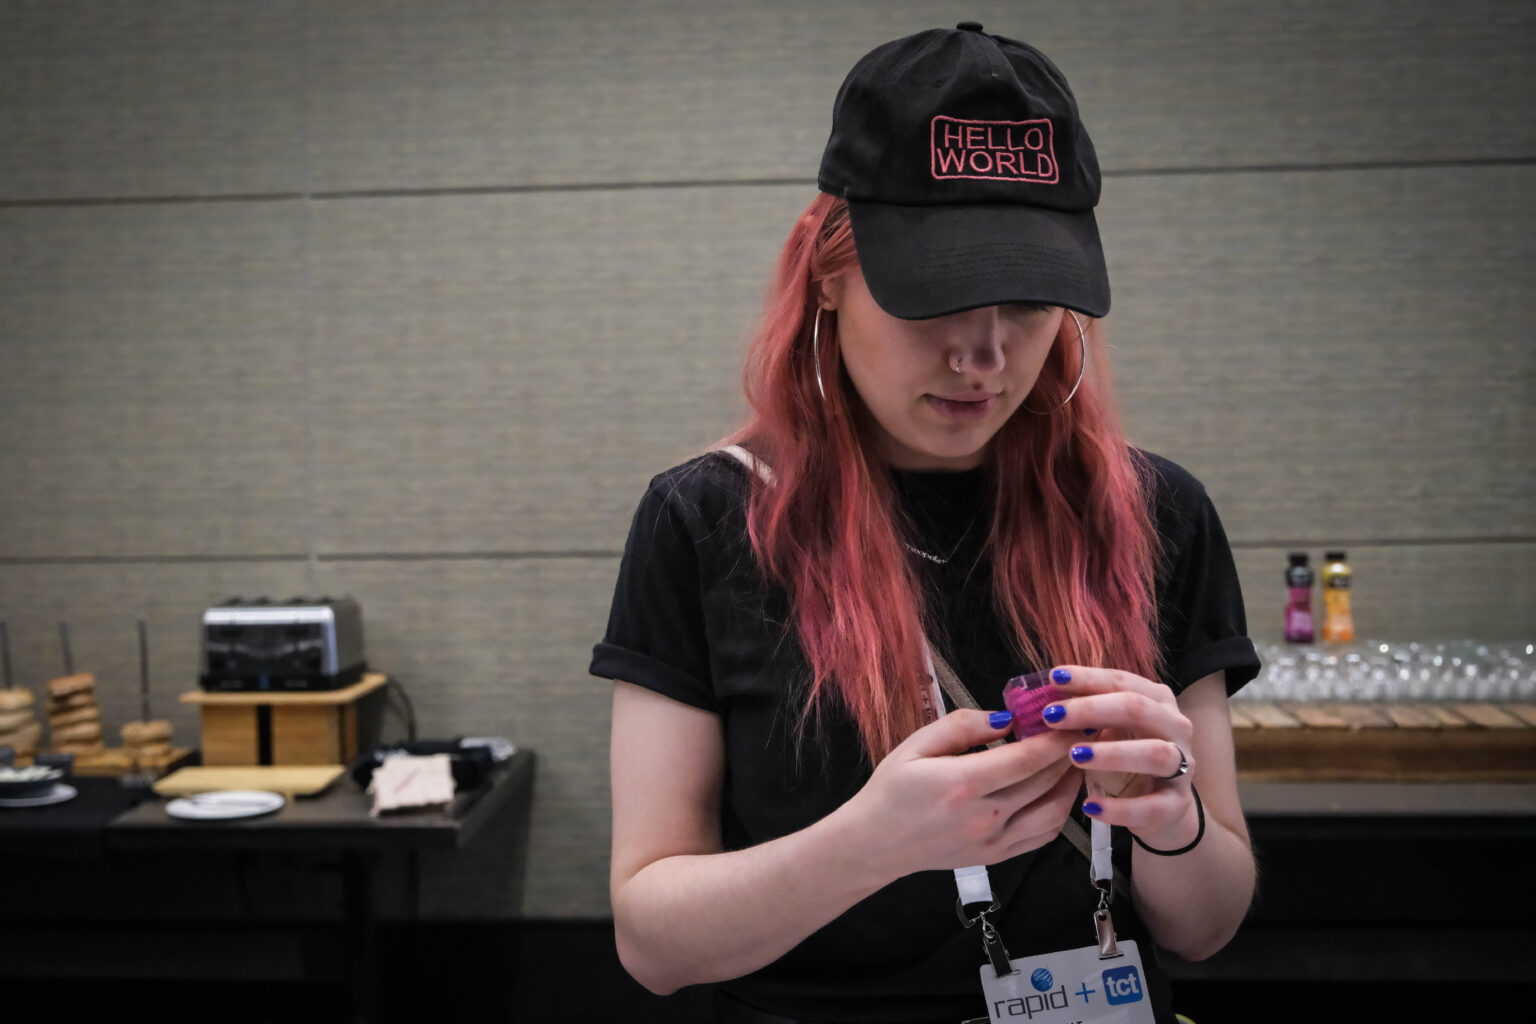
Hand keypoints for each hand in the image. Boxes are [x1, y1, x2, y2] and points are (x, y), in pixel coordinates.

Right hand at [841, 708, 1081, 879]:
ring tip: (1075, 759)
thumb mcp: (916, 744)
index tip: (1076, 718)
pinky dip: (1060, 811)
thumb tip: (1007, 719)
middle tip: (1084, 730)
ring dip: (1071, 784)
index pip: (1027, 758)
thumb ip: (962, 727)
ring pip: (1054, 813)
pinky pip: (1043, 836)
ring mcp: (994, 842)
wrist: (876, 842)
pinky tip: (1058, 790)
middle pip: (1046, 782)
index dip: (1057, 737)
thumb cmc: (892, 788)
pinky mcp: (997, 858)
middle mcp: (984, 817)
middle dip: (1071, 753)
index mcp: (962, 784)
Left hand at [1036, 666, 1200, 849]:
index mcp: (1157, 700)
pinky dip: (1120, 808)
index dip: (1088, 678)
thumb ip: (1085, 712)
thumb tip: (1044, 695)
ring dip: (1113, 753)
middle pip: (1138, 709)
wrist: (1164, 807)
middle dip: (1092, 710)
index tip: (1053, 678)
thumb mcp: (1109, 729)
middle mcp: (1175, 727)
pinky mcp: (1176, 804)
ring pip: (1154, 754)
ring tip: (1076, 756)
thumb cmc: (1128, 757)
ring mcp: (1181, 766)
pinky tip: (1089, 806)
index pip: (1123, 681)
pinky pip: (1152, 807)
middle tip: (1052, 716)